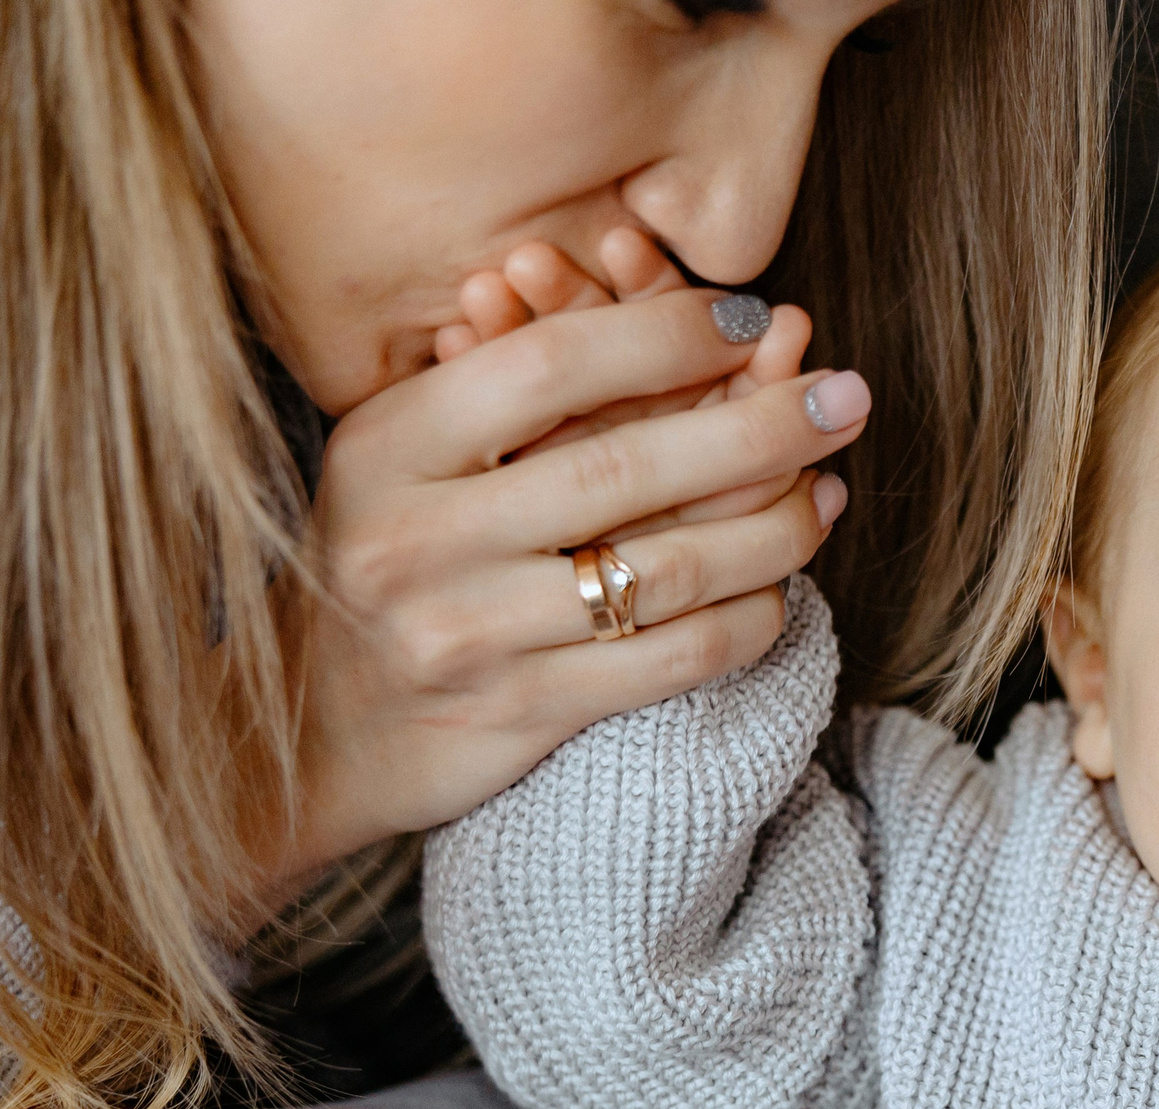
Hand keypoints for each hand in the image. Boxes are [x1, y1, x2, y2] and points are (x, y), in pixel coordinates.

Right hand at [267, 250, 871, 900]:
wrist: (304, 731)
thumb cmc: (386, 565)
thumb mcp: (402, 461)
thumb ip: (505, 393)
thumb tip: (669, 320)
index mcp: (389, 446)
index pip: (552, 364)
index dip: (666, 334)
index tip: (755, 318)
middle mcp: (420, 536)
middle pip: (625, 466)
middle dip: (758, 427)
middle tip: (845, 397)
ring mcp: (469, 633)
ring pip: (665, 571)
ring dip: (774, 528)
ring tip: (829, 494)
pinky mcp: (520, 713)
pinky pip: (670, 660)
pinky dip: (746, 619)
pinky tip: (781, 588)